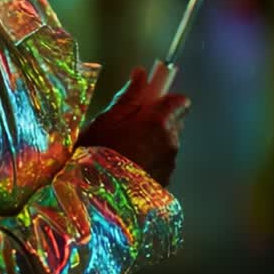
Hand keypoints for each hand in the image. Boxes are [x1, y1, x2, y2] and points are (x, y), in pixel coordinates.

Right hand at [76, 66, 190, 185]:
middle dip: (157, 120)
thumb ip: (129, 96)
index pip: (180, 101)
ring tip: (124, 150)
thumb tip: (141, 74)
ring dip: (153, 142)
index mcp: (159, 123)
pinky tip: (128, 166)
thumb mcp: (106, 120)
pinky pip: (162, 163)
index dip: (163, 98)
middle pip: (174, 122)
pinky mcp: (165, 183)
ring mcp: (169, 165)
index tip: (147, 101)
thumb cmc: (95, 156)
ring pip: (168, 143)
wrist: (93, 199)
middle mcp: (171, 143)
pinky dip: (151, 161)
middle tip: (128, 126)